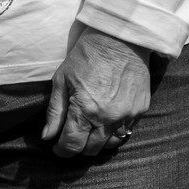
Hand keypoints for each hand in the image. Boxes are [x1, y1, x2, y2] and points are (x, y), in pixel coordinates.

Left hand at [41, 26, 152, 159]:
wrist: (120, 37)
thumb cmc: (86, 55)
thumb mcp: (62, 79)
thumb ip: (55, 112)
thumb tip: (47, 137)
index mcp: (85, 110)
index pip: (71, 145)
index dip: (61, 150)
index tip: (57, 146)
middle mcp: (108, 118)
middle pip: (91, 150)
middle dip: (78, 147)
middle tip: (72, 136)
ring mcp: (127, 115)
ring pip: (110, 145)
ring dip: (98, 142)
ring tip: (90, 130)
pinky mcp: (141, 109)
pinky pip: (127, 131)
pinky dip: (115, 131)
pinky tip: (107, 119)